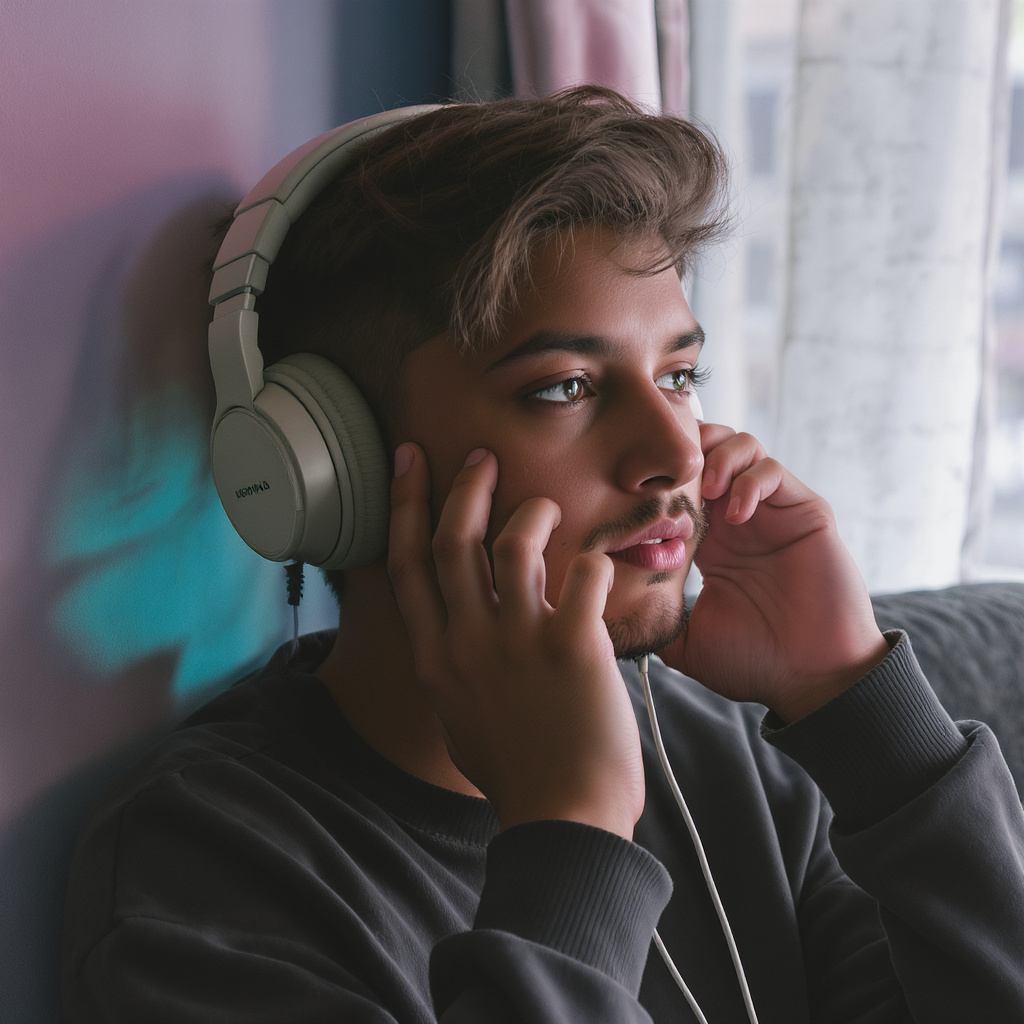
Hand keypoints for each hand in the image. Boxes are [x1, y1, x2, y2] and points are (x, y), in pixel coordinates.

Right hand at [386, 444, 645, 838]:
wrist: (563, 819)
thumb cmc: (518, 772)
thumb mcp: (460, 716)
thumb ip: (454, 665)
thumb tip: (463, 627)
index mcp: (436, 657)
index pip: (406, 563)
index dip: (406, 504)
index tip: (410, 460)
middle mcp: (466, 642)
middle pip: (453, 540)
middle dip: (465, 487)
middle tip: (482, 457)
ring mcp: (517, 642)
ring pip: (514, 544)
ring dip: (531, 513)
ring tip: (544, 506)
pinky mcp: (571, 647)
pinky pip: (581, 575)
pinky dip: (591, 562)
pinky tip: (597, 566)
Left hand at [659, 426, 889, 721]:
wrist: (811, 679)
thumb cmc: (755, 663)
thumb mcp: (687, 644)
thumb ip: (654, 624)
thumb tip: (608, 622)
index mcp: (710, 543)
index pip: (680, 486)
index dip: (656, 480)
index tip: (634, 494)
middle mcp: (739, 520)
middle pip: (709, 450)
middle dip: (685, 451)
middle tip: (669, 477)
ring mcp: (772, 512)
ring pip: (742, 447)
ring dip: (717, 459)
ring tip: (704, 491)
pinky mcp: (804, 511)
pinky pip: (773, 471)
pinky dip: (749, 482)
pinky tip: (735, 516)